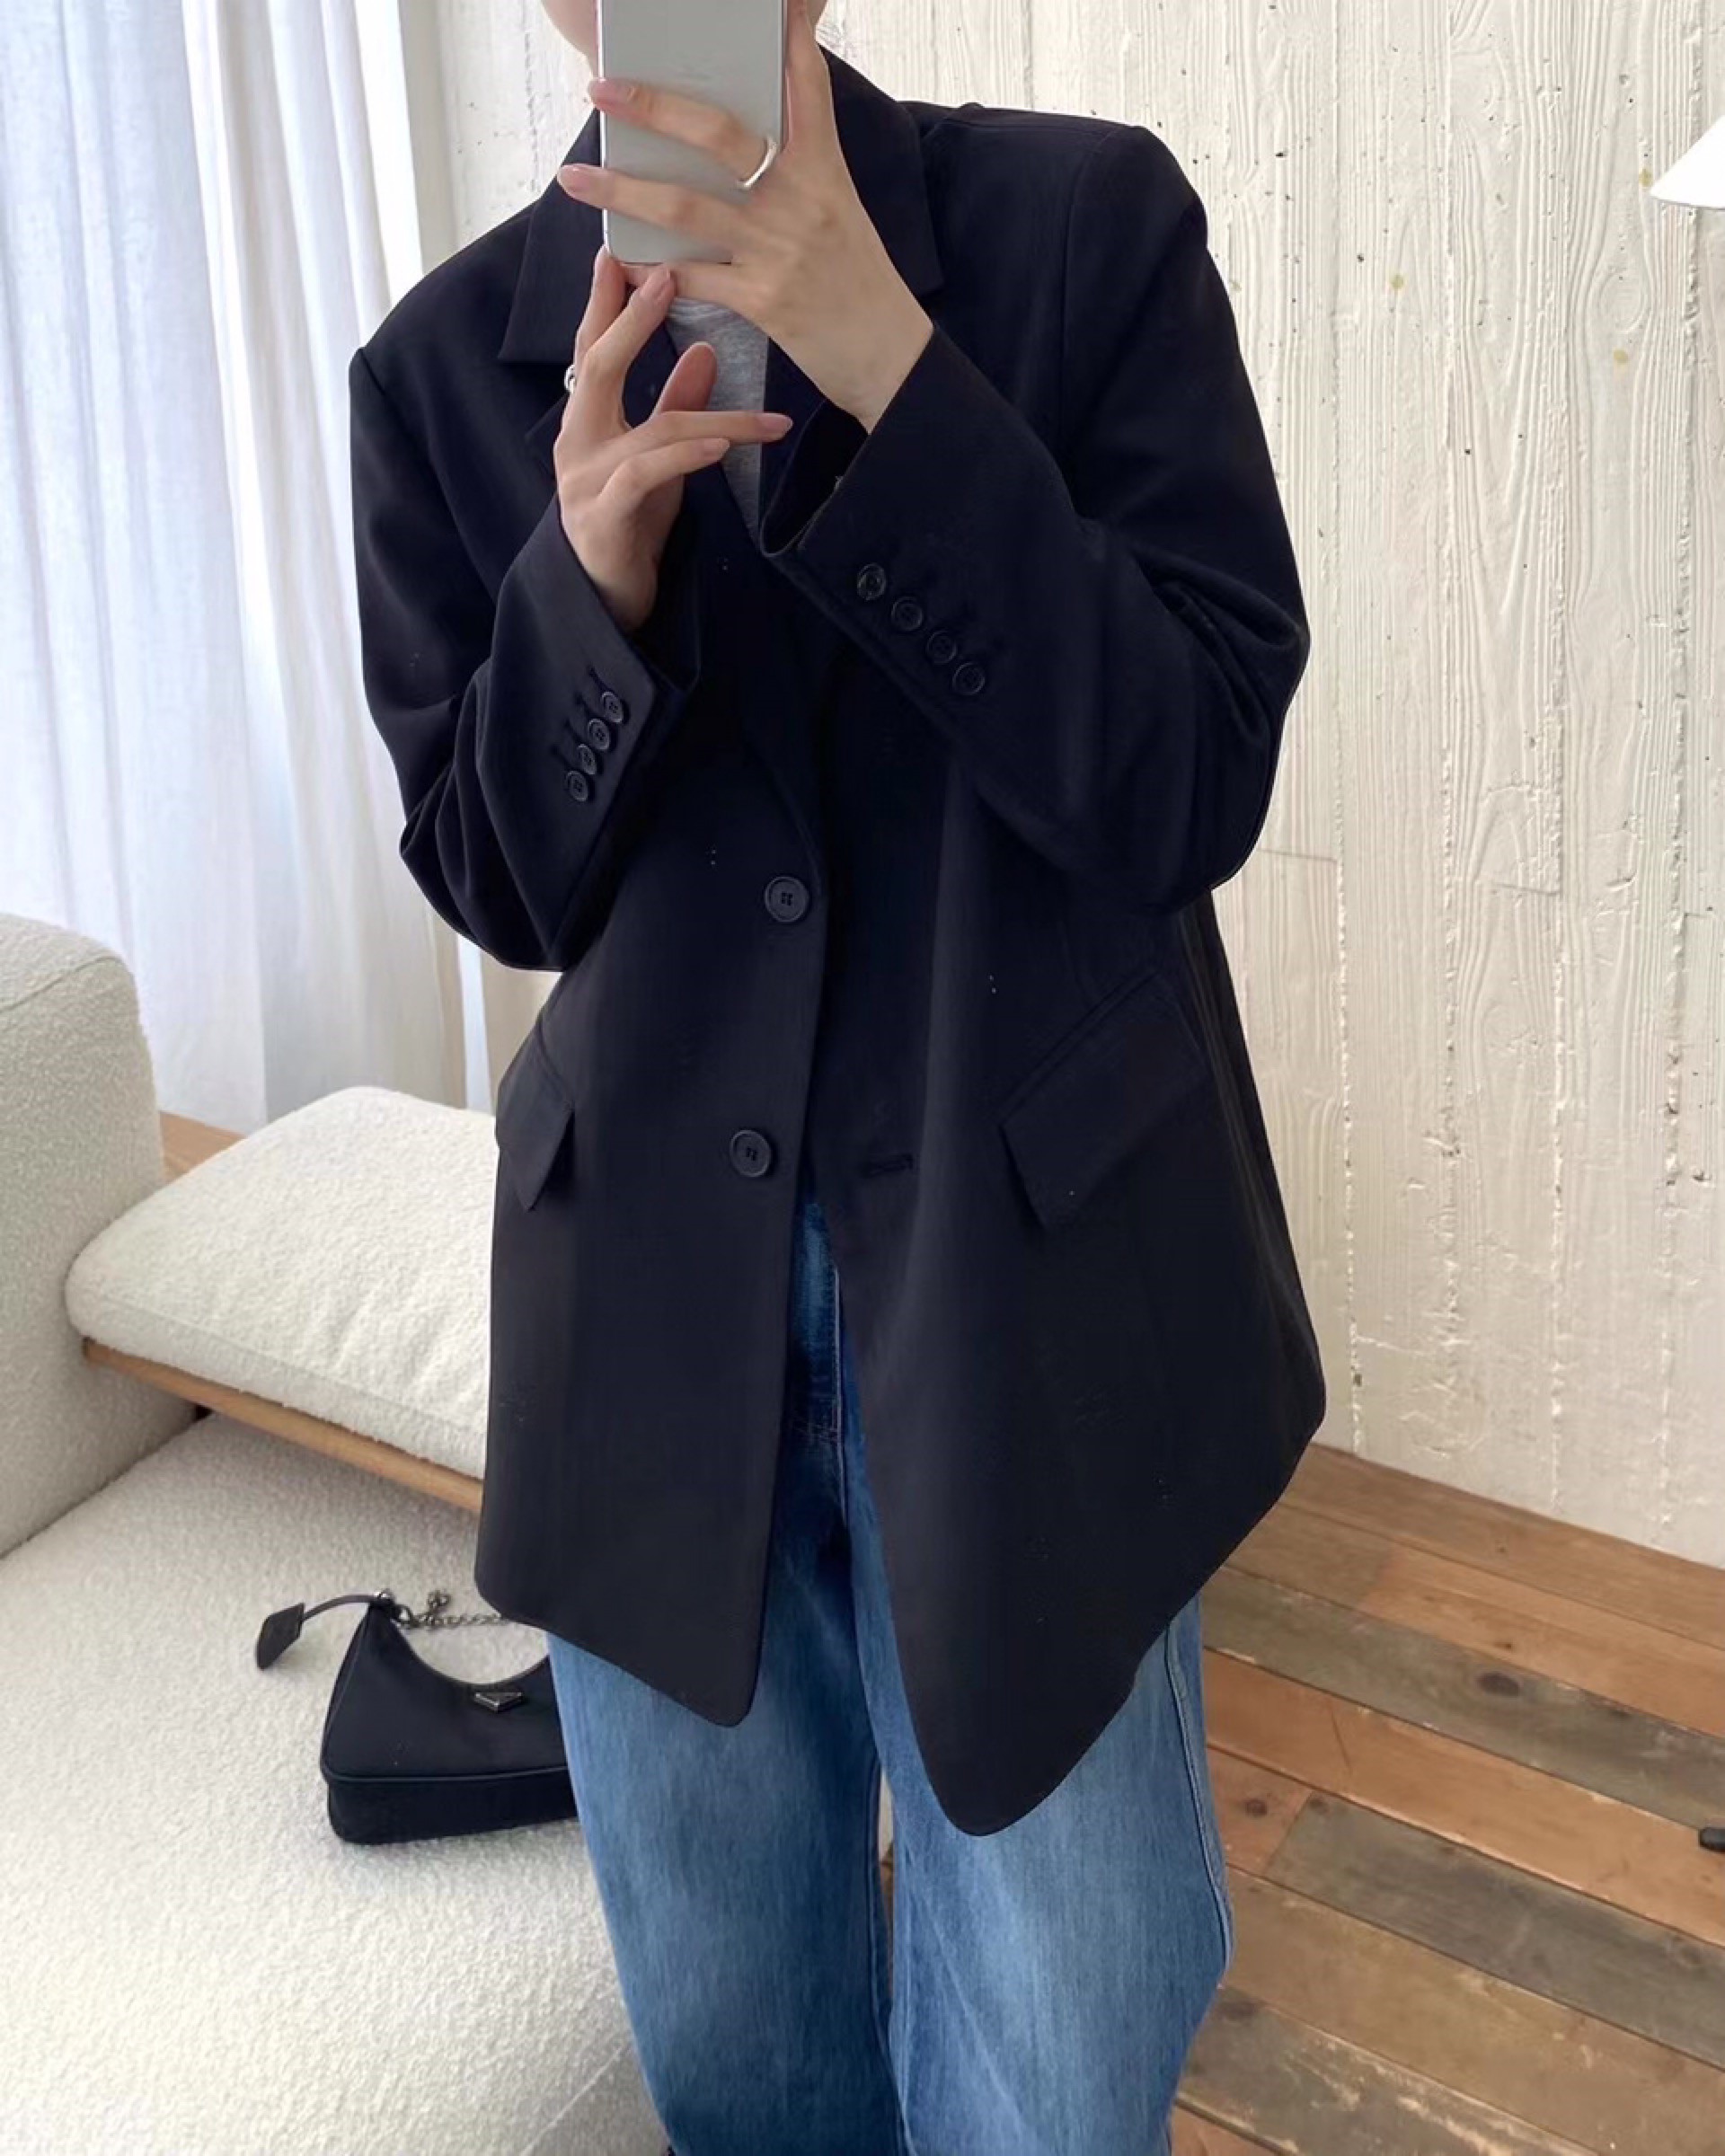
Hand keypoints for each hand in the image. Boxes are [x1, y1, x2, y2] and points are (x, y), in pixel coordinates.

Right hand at [555, 246, 793, 632]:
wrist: (604, 600)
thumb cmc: (629, 525)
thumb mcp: (659, 459)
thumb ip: (675, 405)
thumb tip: (706, 351)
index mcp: (587, 420)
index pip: (594, 348)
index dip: (606, 301)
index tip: (621, 251)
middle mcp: (578, 441)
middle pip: (599, 364)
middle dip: (632, 319)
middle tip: (666, 274)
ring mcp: (587, 479)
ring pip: (650, 428)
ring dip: (713, 413)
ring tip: (764, 412)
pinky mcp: (606, 515)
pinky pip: (649, 475)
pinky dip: (689, 454)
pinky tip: (723, 442)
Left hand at [560, 0, 932, 430]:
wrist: (889, 355)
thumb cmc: (859, 279)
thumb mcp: (839, 207)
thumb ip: (798, 166)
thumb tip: (750, 144)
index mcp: (823, 166)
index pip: (803, 84)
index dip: (784, 35)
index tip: (767, 2)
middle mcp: (800, 198)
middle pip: (718, 135)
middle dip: (653, 108)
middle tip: (601, 91)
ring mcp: (779, 249)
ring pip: (685, 207)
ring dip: (621, 192)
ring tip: (575, 179)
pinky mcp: (764, 301)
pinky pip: (690, 280)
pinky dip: (649, 273)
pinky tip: (619, 262)